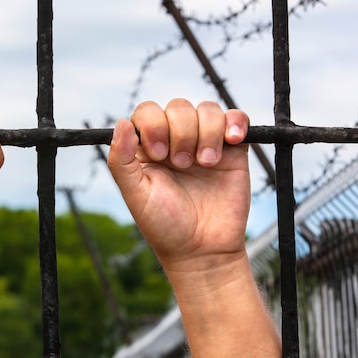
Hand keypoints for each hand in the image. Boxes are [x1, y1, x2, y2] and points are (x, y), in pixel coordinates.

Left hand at [107, 99, 249, 273]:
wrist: (204, 250)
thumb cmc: (164, 225)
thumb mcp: (135, 194)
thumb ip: (122, 160)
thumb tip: (121, 123)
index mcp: (147, 147)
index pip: (148, 112)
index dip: (154, 124)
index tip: (158, 154)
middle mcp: (175, 140)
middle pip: (178, 107)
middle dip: (181, 132)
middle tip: (182, 164)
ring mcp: (204, 143)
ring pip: (207, 110)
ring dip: (207, 132)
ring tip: (205, 163)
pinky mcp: (233, 150)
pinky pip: (236, 118)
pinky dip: (235, 122)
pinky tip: (231, 142)